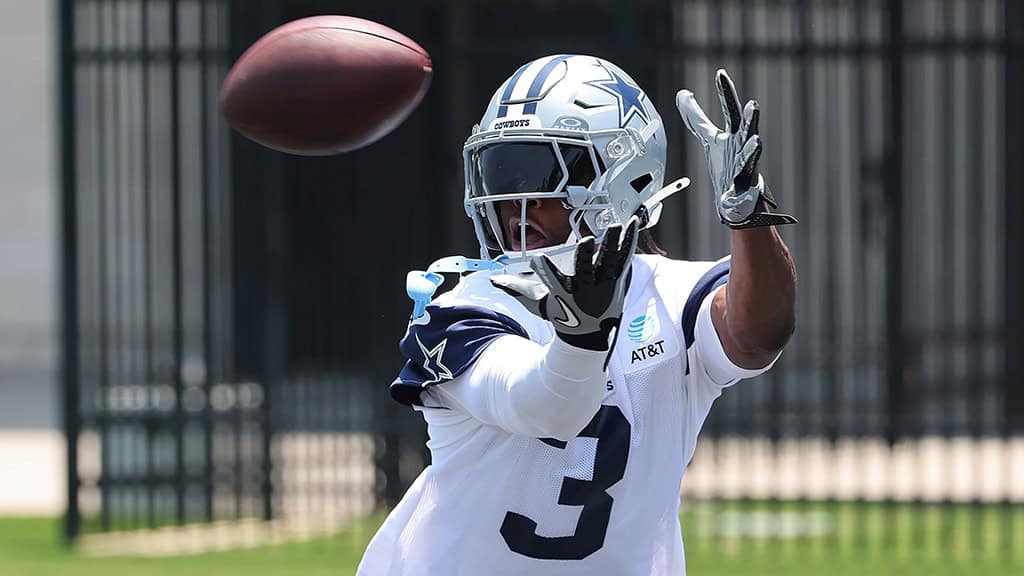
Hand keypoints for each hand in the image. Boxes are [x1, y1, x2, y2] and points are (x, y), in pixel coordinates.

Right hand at [490, 218, 638, 351]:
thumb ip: (515, 287)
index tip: (536, 259)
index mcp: (563, 292)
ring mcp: (603, 285)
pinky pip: (624, 257)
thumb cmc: (559, 313)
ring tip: (615, 225)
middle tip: (586, 240)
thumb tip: (493, 279)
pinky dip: (629, 240)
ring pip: (608, 261)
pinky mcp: (617, 279)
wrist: (586, 335)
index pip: (551, 280)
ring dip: (612, 243)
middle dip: (585, 256)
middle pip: (584, 270)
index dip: (543, 269)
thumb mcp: (536, 302)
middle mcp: (584, 289)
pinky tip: (633, 222)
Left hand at [676, 69, 796, 228]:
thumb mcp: (708, 138)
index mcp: (734, 133)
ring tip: (757, 141)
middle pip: (745, 129)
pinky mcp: (742, 186)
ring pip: (750, 156)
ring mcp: (744, 165)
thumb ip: (696, 117)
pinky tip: (737, 190)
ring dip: (752, 149)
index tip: (720, 73)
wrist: (735, 196)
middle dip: (750, 117)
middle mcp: (742, 145)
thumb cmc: (726, 163)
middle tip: (753, 104)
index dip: (724, 92)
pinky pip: (742, 184)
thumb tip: (682, 94)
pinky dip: (741, 183)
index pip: (729, 109)